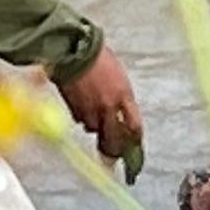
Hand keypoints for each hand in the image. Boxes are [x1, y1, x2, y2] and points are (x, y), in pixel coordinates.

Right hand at [60, 45, 143, 177]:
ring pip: (95, 130)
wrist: (74, 50)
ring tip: (97, 119)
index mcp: (124, 96)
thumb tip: (120, 114)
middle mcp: (109, 107)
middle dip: (114, 151)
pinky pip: (81, 120)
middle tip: (113, 158)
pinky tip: (84, 107)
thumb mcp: (119, 77)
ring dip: (97, 129)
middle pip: (114, 140)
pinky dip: (83, 118)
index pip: (134, 128)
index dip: (135, 141)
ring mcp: (90, 110)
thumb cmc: (99, 58)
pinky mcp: (74, 109)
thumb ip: (121, 98)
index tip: (134, 148)